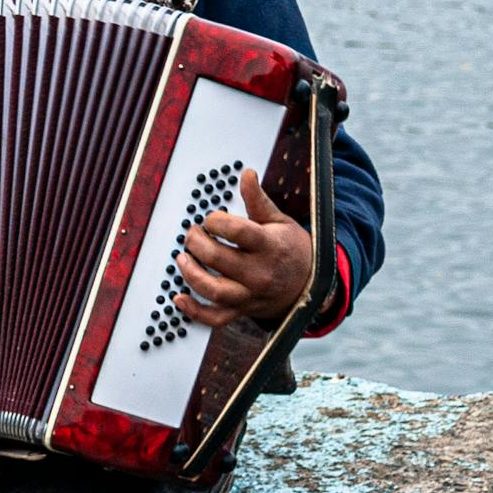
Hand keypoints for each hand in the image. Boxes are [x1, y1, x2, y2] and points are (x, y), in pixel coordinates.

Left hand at [175, 170, 314, 327]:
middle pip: (218, 259)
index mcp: (269, 246)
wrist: (312, 286)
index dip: (216, 221)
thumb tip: (245, 174)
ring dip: (191, 274)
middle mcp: (259, 273)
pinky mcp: (243, 310)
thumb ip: (258, 200)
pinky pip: (216, 318)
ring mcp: (250, 295)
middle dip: (197, 243)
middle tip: (191, 234)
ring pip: (214, 290)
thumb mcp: (280, 221)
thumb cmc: (292, 250)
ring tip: (182, 258)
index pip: (237, 231)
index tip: (211, 219)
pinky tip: (180, 298)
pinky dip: (195, 312)